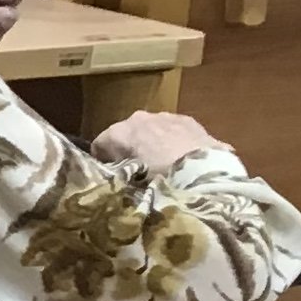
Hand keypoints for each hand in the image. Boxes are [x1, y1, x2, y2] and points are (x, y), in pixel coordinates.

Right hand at [91, 110, 221, 172]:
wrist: (202, 172)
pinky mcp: (186, 119)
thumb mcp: (129, 185)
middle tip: (136, 173)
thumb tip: (114, 178)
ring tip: (161, 166)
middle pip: (125, 134)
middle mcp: (137, 118)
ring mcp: (163, 115)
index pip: (98, 145)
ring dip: (151, 144)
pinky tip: (180, 158)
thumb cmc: (158, 180)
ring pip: (149, 129)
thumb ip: (118, 177)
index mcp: (118, 133)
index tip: (110, 177)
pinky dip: (171, 140)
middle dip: (128, 150)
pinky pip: (170, 129)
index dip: (102, 162)